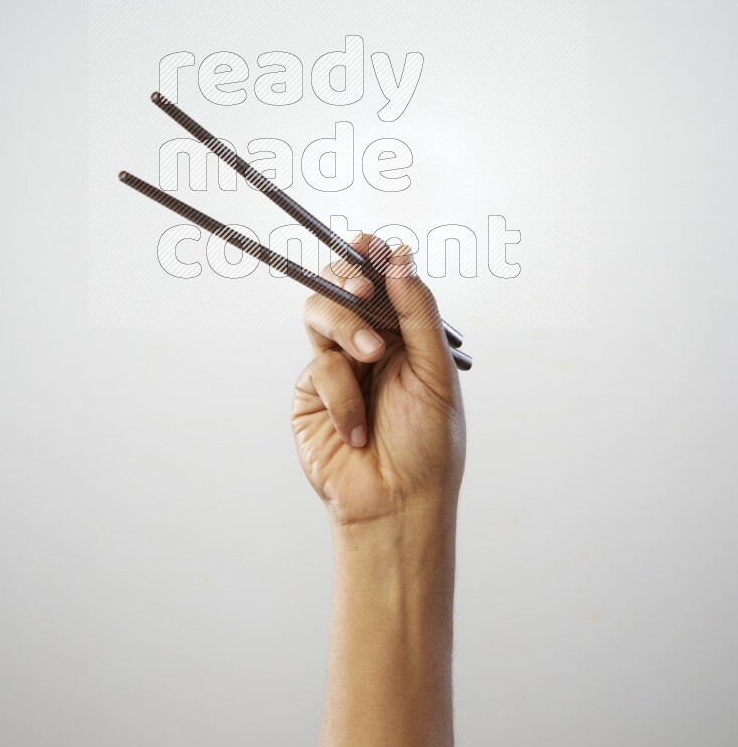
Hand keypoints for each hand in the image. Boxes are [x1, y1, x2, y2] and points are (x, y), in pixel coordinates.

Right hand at [290, 234, 466, 527]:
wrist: (398, 504)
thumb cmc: (427, 446)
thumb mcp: (435, 372)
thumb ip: (417, 313)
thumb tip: (401, 259)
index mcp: (403, 334)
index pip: (382, 281)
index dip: (371, 256)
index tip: (368, 242)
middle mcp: (367, 342)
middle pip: (341, 286)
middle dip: (349, 282)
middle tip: (363, 292)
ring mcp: (336, 365)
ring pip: (320, 314)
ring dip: (346, 329)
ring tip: (370, 358)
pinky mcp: (310, 392)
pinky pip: (318, 366)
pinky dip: (342, 394)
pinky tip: (358, 428)